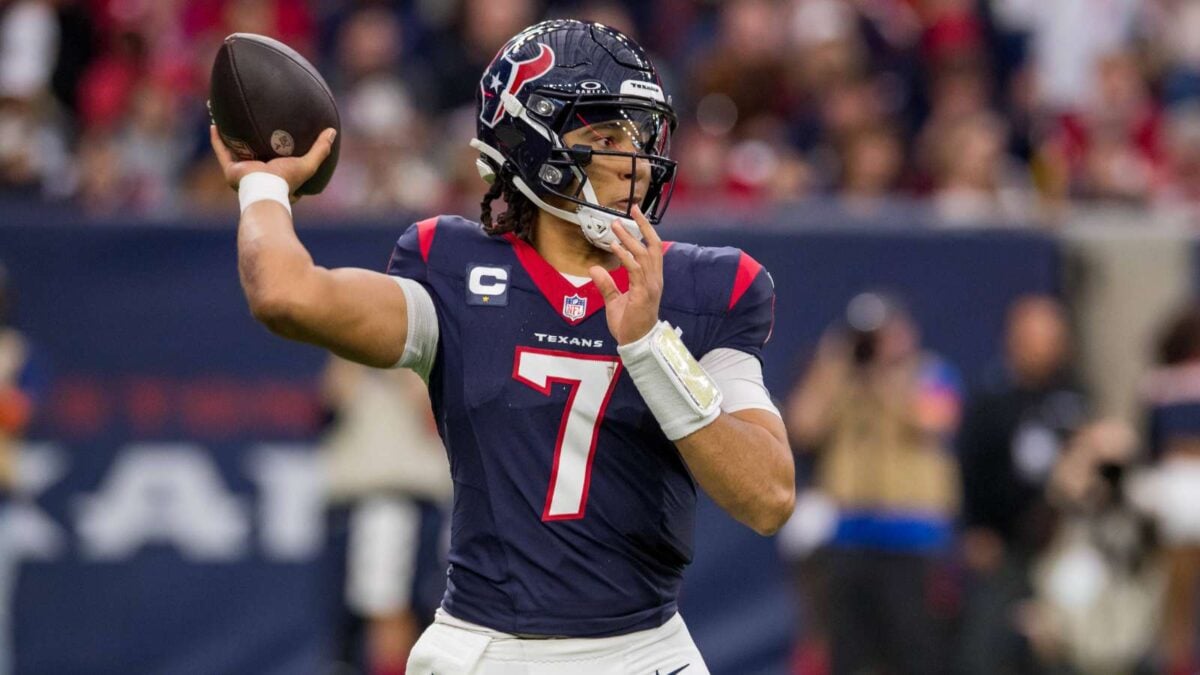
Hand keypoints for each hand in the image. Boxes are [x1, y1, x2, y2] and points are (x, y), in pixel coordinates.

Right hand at [209, 125, 335, 196]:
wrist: (265, 190)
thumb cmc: (287, 180)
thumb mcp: (308, 164)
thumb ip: (321, 150)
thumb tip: (333, 131)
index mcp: (277, 176)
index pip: (279, 163)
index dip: (280, 151)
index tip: (282, 135)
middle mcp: (258, 175)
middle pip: (255, 154)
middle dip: (252, 141)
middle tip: (254, 124)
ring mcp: (243, 173)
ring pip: (235, 151)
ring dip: (231, 137)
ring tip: (230, 119)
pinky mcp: (231, 170)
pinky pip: (221, 151)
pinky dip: (218, 139)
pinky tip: (215, 125)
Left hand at [589, 206, 661, 344]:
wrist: (636, 344)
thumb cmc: (629, 325)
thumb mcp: (615, 301)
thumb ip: (606, 284)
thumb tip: (595, 268)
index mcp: (651, 280)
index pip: (653, 249)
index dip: (646, 231)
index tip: (635, 216)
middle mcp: (654, 280)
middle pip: (653, 246)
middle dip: (642, 227)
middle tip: (631, 210)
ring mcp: (651, 286)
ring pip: (644, 255)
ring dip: (629, 238)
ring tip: (616, 227)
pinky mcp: (643, 293)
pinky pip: (635, 270)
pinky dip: (625, 256)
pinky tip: (615, 247)